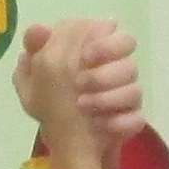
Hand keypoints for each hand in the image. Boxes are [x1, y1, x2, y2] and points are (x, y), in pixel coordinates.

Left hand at [15, 17, 140, 168]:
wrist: (63, 140)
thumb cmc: (51, 102)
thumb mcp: (32, 76)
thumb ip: (34, 50)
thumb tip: (40, 28)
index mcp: (95, 51)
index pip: (110, 31)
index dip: (101, 41)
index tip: (84, 55)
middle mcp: (116, 69)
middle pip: (130, 59)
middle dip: (106, 68)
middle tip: (80, 81)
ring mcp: (127, 95)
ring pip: (135, 89)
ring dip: (107, 97)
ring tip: (81, 105)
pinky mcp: (132, 120)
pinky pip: (136, 119)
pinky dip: (118, 122)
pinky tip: (99, 124)